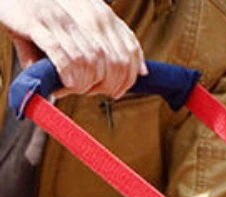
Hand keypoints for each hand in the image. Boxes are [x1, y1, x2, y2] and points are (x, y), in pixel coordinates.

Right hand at [1, 0, 146, 97]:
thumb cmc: (33, 12)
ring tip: (73, 88)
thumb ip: (84, 52)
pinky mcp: (37, 23)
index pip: (127, 49)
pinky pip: (62, 55)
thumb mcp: (66, 29)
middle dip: (106, 85)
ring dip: (84, 84)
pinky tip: (64, 83)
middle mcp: (81, 15)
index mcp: (94, 15)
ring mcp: (59, 19)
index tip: (117, 92)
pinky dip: (68, 75)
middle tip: (90, 92)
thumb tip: (99, 86)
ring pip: (89, 62)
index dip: (127, 76)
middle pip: (112, 61)